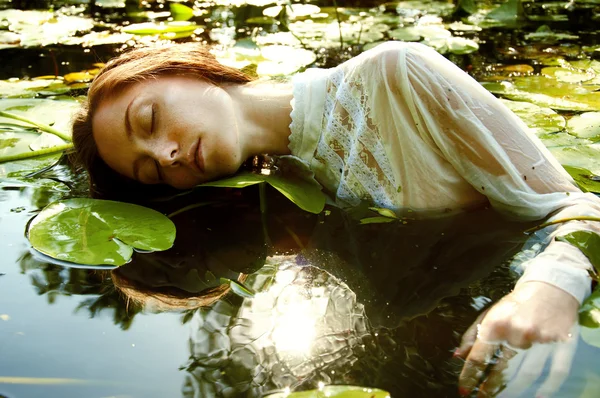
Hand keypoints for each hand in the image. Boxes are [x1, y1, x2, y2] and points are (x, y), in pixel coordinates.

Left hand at [455, 281, 579, 396]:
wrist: (550, 287)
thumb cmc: (515, 304)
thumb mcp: (489, 314)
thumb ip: (472, 335)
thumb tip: (457, 357)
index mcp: (496, 324)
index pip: (480, 356)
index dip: (470, 375)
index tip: (463, 389)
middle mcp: (517, 332)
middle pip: (502, 369)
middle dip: (490, 387)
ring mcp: (541, 340)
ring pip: (526, 374)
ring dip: (513, 390)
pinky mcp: (562, 344)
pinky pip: (555, 372)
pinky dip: (547, 387)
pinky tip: (536, 396)